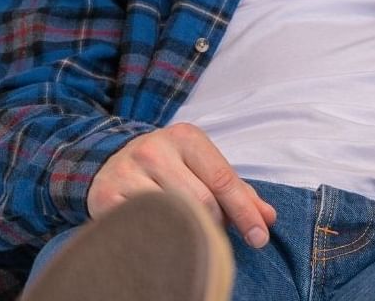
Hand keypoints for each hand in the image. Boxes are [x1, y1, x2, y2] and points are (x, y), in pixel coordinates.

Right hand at [87, 122, 277, 247]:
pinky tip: (164, 236)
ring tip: (191, 235)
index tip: (260, 238)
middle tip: (217, 235)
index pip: (223, 179)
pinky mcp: (107, 197)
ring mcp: (128, 172)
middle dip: (217, 224)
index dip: (245, 212)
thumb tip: (268, 217)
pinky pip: (145, 228)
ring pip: (173, 216)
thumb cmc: (168, 166)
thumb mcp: (201, 166)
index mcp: (185, 137)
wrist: (110, 161)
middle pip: (201, 201)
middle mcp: (155, 150)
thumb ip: (236, 190)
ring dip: (190, 233)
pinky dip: (161, 237)